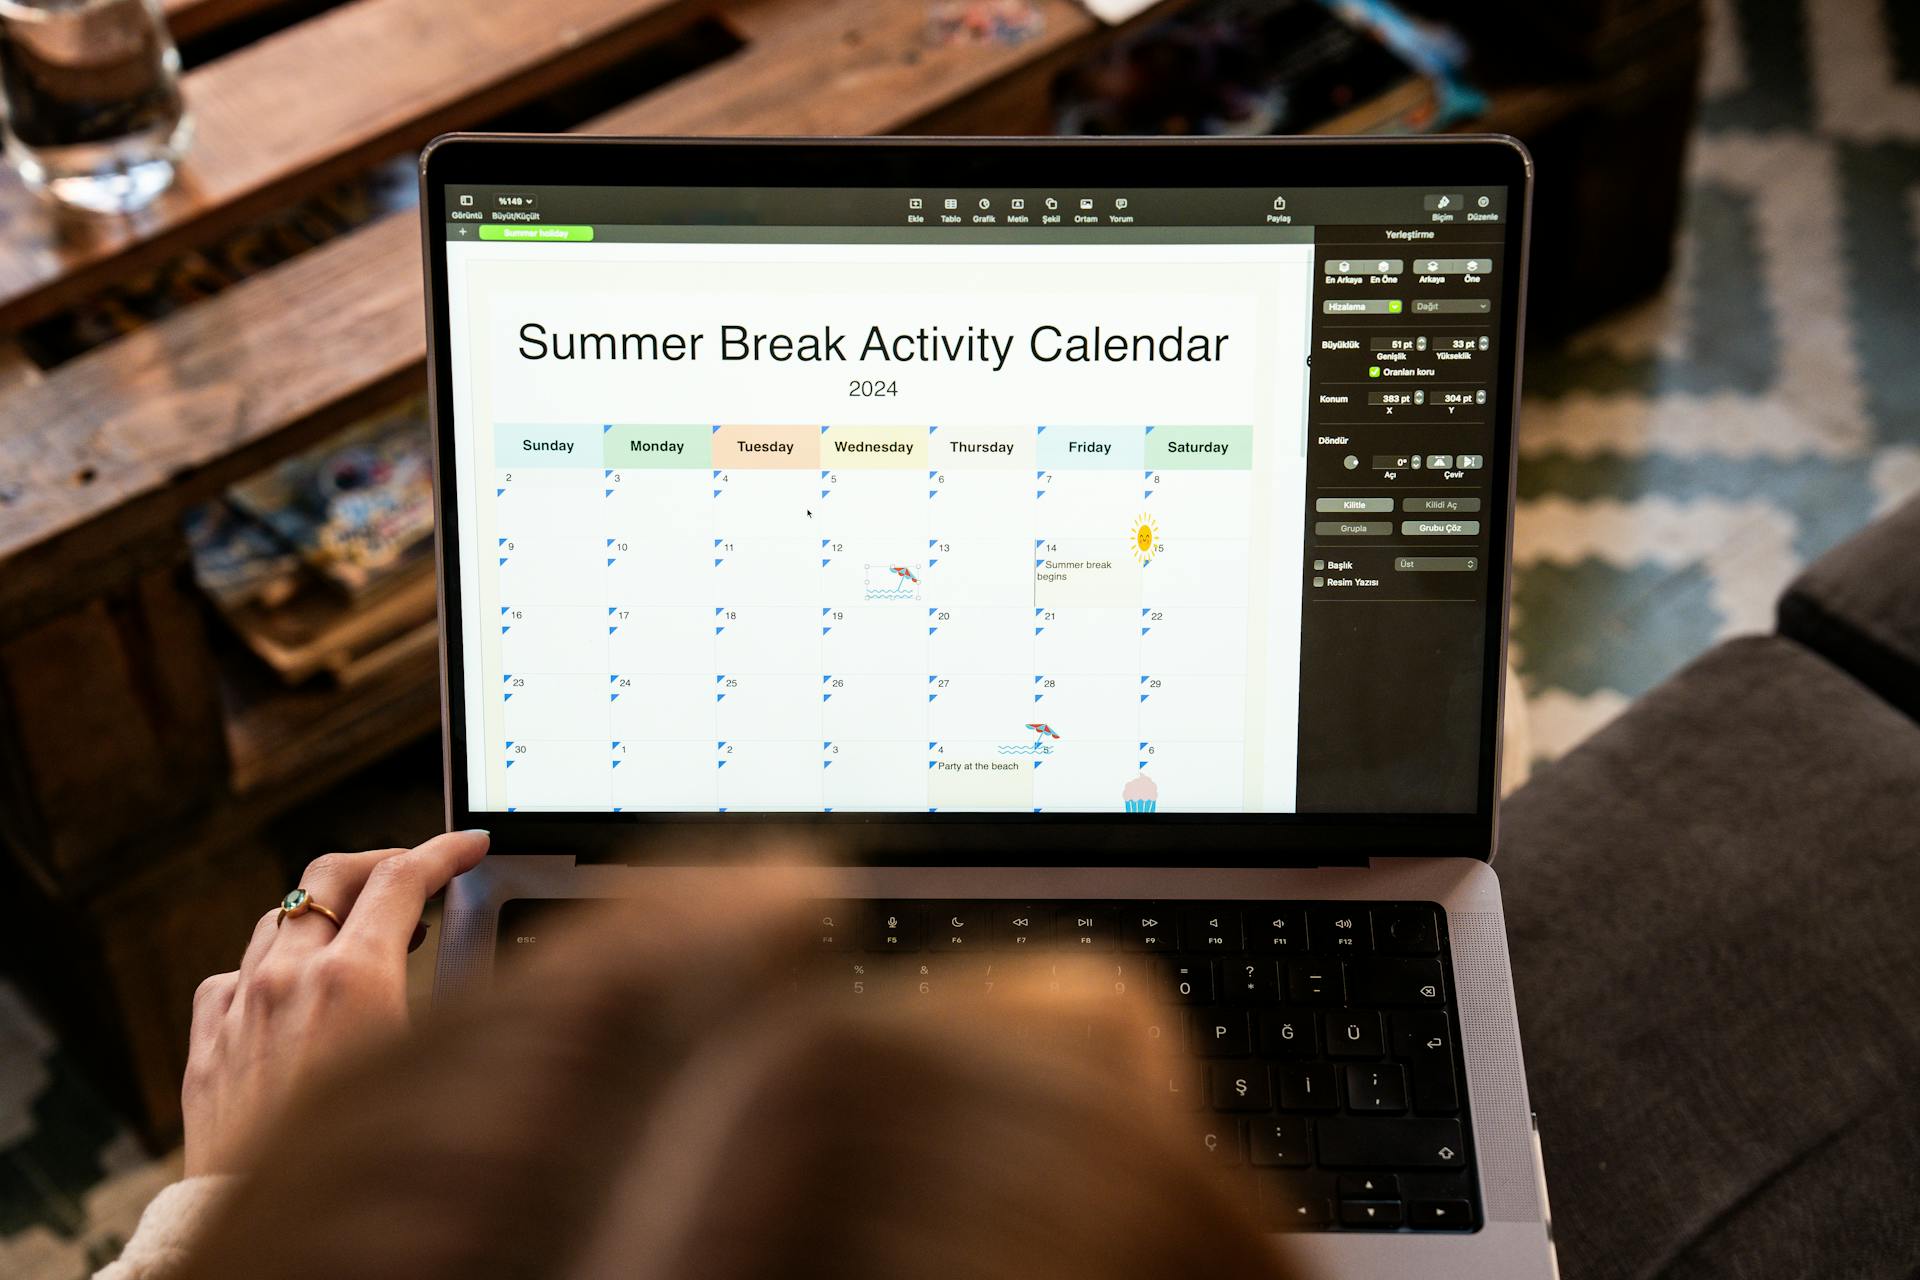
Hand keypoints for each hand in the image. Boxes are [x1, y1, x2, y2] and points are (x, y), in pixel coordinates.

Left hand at [182, 830, 489, 1175]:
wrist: (282, 1253)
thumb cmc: (371, 1178)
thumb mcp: (434, 1071)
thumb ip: (456, 1000)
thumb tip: (492, 962)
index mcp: (351, 979)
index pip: (403, 877)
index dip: (445, 851)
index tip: (469, 846)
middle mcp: (286, 981)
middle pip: (331, 875)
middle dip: (381, 861)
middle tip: (417, 874)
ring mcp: (238, 1010)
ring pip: (280, 918)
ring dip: (327, 913)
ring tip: (364, 935)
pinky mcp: (206, 1048)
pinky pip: (233, 975)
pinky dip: (271, 966)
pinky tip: (294, 991)